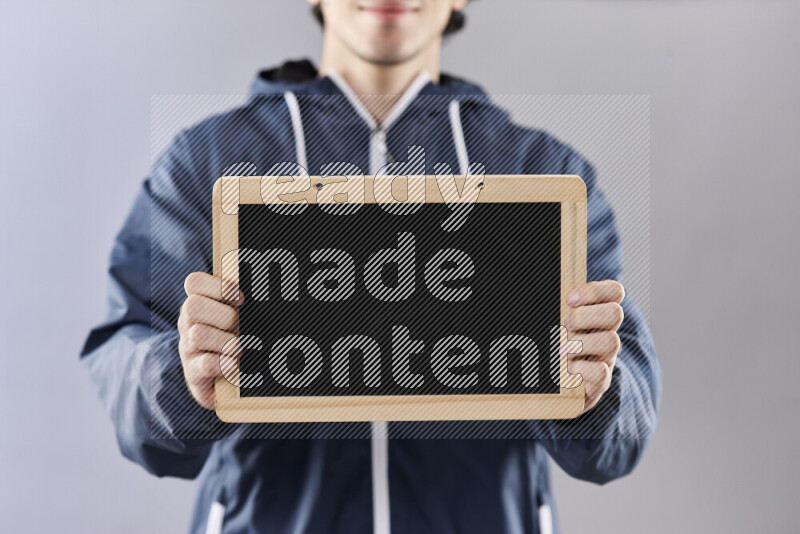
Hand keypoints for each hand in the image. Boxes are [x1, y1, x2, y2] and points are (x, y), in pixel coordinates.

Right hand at [177, 272, 243, 409]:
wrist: (223, 382)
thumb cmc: (234, 340)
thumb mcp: (236, 318)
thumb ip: (241, 304)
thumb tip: (264, 289)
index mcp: (198, 304)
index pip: (194, 283)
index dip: (217, 286)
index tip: (241, 298)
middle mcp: (187, 323)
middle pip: (192, 306)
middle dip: (224, 316)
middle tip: (239, 326)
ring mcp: (187, 348)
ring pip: (197, 334)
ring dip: (225, 341)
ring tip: (240, 348)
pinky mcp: (193, 372)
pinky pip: (204, 364)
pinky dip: (223, 363)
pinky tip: (234, 364)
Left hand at [563, 280, 624, 412]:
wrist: (553, 385)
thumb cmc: (552, 345)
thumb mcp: (555, 324)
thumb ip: (555, 309)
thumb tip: (538, 291)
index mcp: (597, 314)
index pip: (615, 292)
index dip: (595, 291)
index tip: (569, 299)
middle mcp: (606, 332)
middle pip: (615, 313)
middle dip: (586, 316)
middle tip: (565, 324)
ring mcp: (606, 357)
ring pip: (612, 341)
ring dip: (582, 343)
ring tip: (561, 351)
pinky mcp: (601, 381)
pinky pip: (602, 372)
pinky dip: (581, 369)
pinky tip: (567, 369)